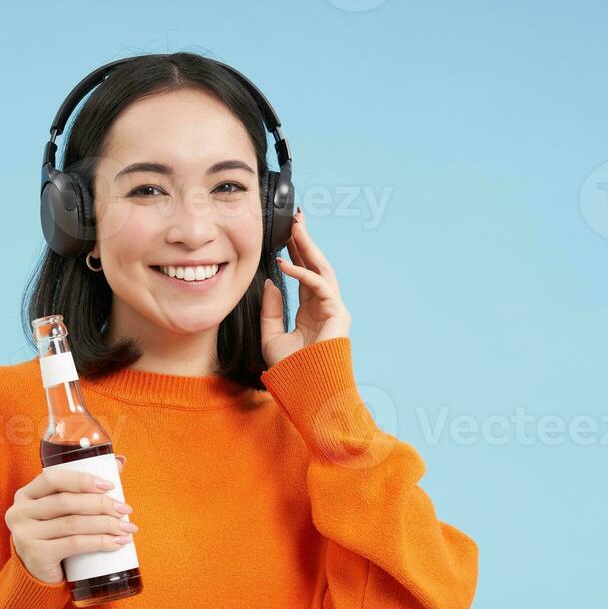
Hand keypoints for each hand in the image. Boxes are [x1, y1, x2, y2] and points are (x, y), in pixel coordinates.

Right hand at [5, 455, 135, 584]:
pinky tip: (116, 543)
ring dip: (105, 524)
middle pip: (66, 502)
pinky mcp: (36, 556)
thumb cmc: (55, 536)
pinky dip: (99, 542)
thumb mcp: (63, 511)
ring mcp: (24, 535)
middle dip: (101, 504)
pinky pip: (73, 544)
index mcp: (25, 495)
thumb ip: (84, 486)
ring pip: (73, 523)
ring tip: (126, 528)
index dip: (82, 480)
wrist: (38, 575)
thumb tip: (120, 462)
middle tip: (125, 510)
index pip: (52, 478)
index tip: (110, 486)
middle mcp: (19, 512)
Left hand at [260, 208, 351, 366]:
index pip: (304, 273)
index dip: (295, 253)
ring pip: (321, 269)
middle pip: (315, 265)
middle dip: (306, 241)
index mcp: (310, 310)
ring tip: (296, 227)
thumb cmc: (291, 371)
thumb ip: (270, 310)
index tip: (285, 233)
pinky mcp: (337, 314)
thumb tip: (270, 282)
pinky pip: (319, 286)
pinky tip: (285, 264)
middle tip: (296, 218)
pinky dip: (302, 273)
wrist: (305, 391)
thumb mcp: (271, 337)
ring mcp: (334, 309)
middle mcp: (324, 306)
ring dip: (308, 247)